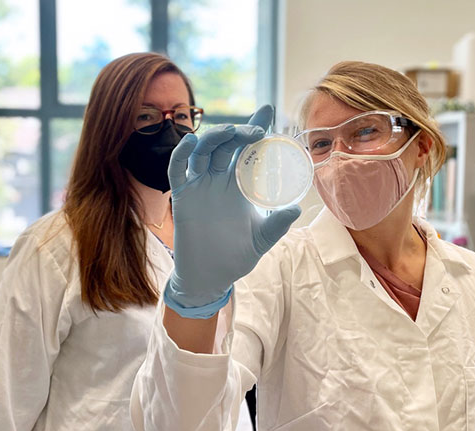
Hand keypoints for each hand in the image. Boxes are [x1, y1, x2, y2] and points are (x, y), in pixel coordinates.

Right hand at [164, 105, 300, 316]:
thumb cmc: (236, 257)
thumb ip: (278, 224)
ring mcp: (199, 186)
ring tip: (232, 131)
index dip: (256, 126)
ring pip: (203, 151)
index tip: (269, 109)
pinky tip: (191, 143)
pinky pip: (178, 170)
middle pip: (227, 144)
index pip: (248, 149)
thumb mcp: (263, 239)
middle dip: (240, 131)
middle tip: (257, 130)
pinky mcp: (182, 197)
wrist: (212, 278)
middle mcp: (219, 181)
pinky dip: (182, 154)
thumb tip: (296, 208)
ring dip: (216, 137)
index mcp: (239, 185)